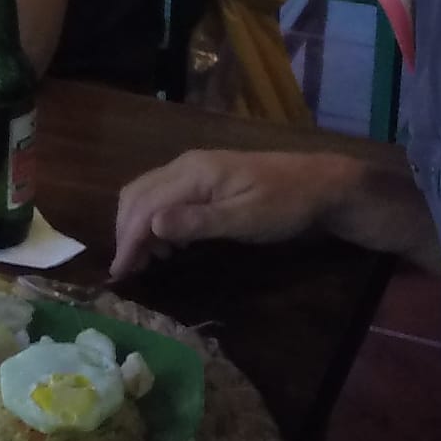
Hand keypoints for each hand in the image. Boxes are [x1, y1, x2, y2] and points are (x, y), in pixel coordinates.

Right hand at [111, 150, 341, 278]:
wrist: (320, 184)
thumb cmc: (285, 205)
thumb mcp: (245, 219)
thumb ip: (198, 222)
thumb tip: (151, 227)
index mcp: (193, 174)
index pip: (145, 207)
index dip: (128, 241)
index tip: (119, 274)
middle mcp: (185, 166)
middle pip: (137, 195)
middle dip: (126, 233)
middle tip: (129, 270)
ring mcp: (193, 169)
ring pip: (146, 193)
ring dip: (138, 226)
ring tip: (146, 261)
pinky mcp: (202, 177)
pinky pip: (163, 195)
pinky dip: (153, 219)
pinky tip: (167, 244)